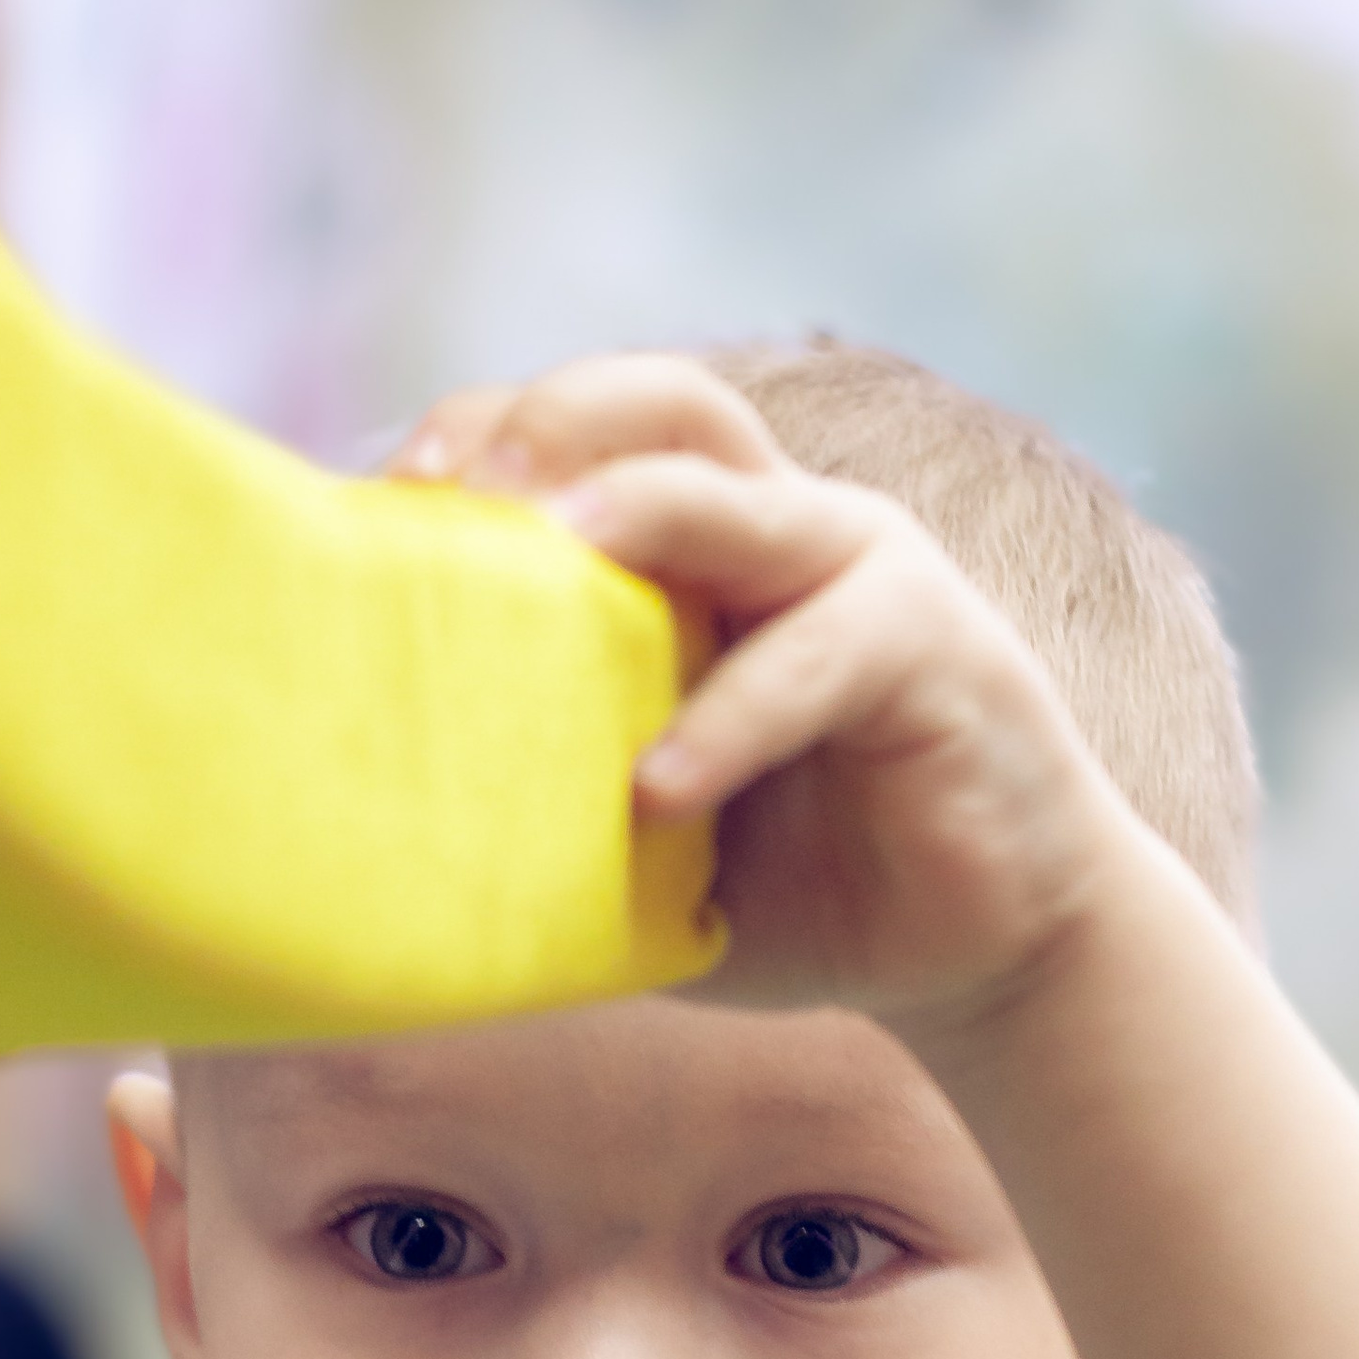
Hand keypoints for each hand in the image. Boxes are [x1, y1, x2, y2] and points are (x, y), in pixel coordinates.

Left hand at [394, 355, 1138, 1031]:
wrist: (977, 953)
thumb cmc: (798, 887)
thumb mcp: (649, 838)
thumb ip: (555, 799)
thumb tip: (385, 833)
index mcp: (706, 556)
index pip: (587, 437)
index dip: (486, 433)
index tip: (381, 500)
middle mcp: (784, 532)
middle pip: (666, 405)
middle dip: (549, 421)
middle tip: (451, 496)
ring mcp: (865, 576)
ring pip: (743, 493)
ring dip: (636, 507)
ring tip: (544, 552)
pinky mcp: (935, 651)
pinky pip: (817, 658)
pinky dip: (729, 718)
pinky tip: (657, 790)